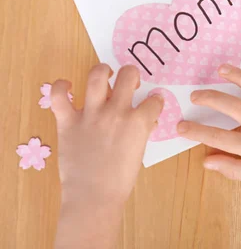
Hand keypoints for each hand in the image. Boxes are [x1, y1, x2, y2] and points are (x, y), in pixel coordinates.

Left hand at [51, 64, 162, 209]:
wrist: (94, 196)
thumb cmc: (120, 178)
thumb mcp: (139, 151)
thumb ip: (142, 131)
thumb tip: (145, 120)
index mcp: (138, 122)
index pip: (154, 100)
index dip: (155, 101)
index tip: (152, 103)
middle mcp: (116, 112)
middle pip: (128, 76)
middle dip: (132, 75)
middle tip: (129, 83)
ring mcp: (91, 115)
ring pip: (97, 76)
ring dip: (103, 70)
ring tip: (105, 73)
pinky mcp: (68, 122)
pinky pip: (60, 96)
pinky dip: (62, 86)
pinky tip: (68, 85)